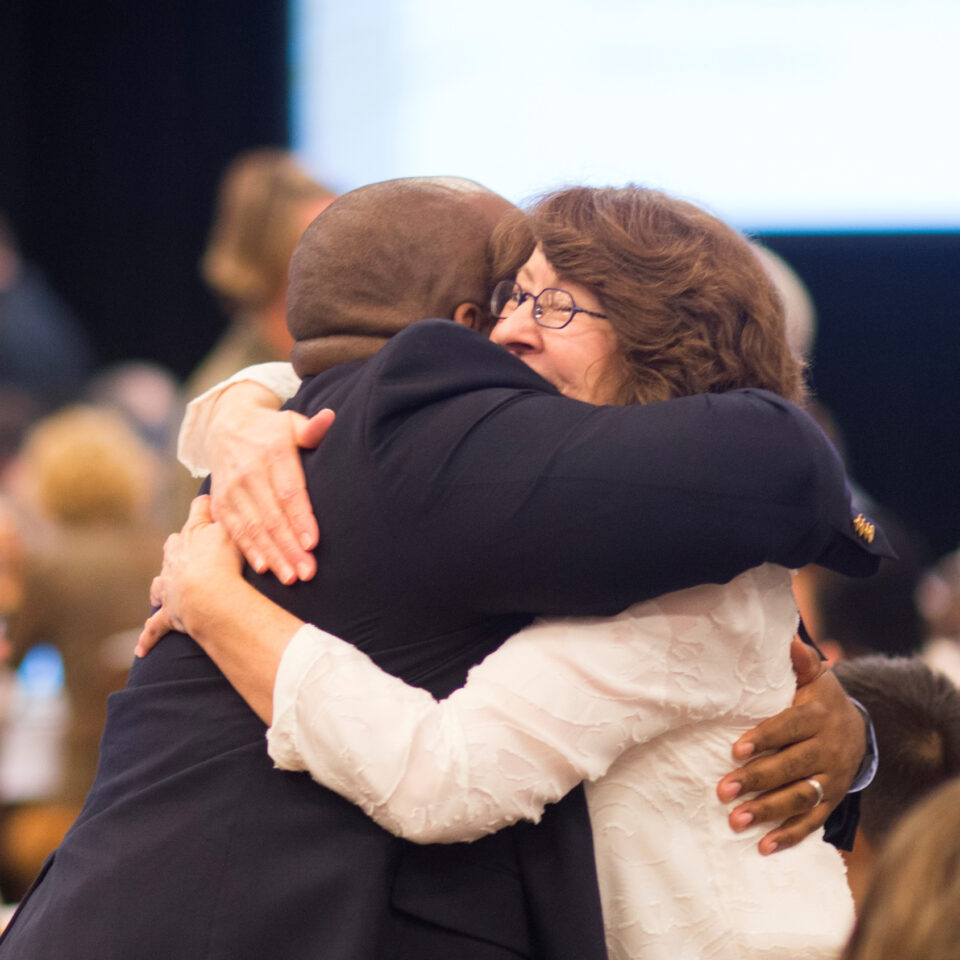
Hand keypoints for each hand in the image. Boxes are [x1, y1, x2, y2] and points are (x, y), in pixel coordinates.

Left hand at [136, 496, 242, 655]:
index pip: (198, 511)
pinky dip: (148, 637)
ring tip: (163, 590)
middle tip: (187, 545)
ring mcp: (169, 586)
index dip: (206, 506)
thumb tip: (238, 499)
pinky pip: (155, 627)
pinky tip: (141, 650)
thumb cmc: (225, 561)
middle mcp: (176, 558)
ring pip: (160, 582)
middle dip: (178, 545)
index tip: (211, 502)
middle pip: (173, 544)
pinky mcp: (169, 613)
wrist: (209, 594)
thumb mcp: (236, 529)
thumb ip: (237, 515)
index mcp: (192, 535)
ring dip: (162, 585)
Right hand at [204, 382, 334, 583]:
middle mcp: (249, 473)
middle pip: (272, 516)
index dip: (300, 518)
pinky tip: (264, 568)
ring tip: (290, 577)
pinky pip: (235, 530)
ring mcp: (231, 489)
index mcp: (272, 453)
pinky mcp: (221, 502)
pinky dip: (248, 550)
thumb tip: (330, 418)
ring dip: (272, 555)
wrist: (226, 424)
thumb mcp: (291, 423)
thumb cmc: (271, 429)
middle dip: (290, 547)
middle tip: (307, 572)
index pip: (288, 492)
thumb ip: (311, 428)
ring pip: (253, 528)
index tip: (312, 543)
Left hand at [717, 637, 865, 854]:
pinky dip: (789, 836)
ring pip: (800, 798)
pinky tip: (763, 847)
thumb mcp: (814, 676)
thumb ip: (802, 661)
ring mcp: (831, 779)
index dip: (764, 738)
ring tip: (736, 821)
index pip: (789, 728)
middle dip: (757, 780)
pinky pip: (812, 822)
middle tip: (723, 790)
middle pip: (792, 767)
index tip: (735, 749)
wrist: (858, 728)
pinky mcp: (831, 802)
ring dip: (768, 812)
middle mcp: (828, 750)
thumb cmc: (819, 697)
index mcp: (819, 716)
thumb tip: (790, 639)